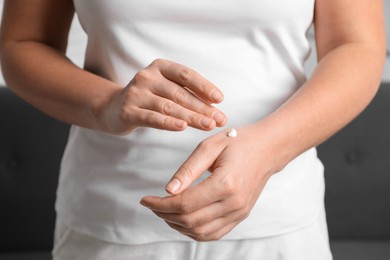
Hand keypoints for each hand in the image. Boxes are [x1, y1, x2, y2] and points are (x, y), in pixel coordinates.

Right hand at [97, 59, 226, 134]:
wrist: (112, 109)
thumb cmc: (148, 99)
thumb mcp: (166, 89)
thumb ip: (187, 94)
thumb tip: (216, 107)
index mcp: (160, 67)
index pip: (186, 75)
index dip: (204, 86)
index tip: (220, 99)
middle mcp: (147, 76)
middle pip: (180, 93)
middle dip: (203, 107)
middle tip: (220, 119)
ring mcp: (136, 93)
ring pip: (169, 106)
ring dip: (192, 117)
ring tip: (209, 125)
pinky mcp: (128, 111)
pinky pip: (152, 118)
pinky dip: (169, 123)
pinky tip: (183, 127)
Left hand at [140, 124, 283, 240]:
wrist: (268, 149)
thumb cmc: (239, 142)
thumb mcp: (210, 147)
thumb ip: (188, 170)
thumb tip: (168, 190)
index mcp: (226, 184)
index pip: (185, 204)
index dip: (160, 205)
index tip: (145, 199)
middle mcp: (234, 204)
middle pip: (190, 221)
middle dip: (165, 215)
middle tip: (152, 204)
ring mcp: (239, 213)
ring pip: (200, 232)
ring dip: (177, 225)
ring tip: (164, 211)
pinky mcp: (240, 216)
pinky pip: (213, 233)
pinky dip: (194, 231)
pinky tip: (182, 219)